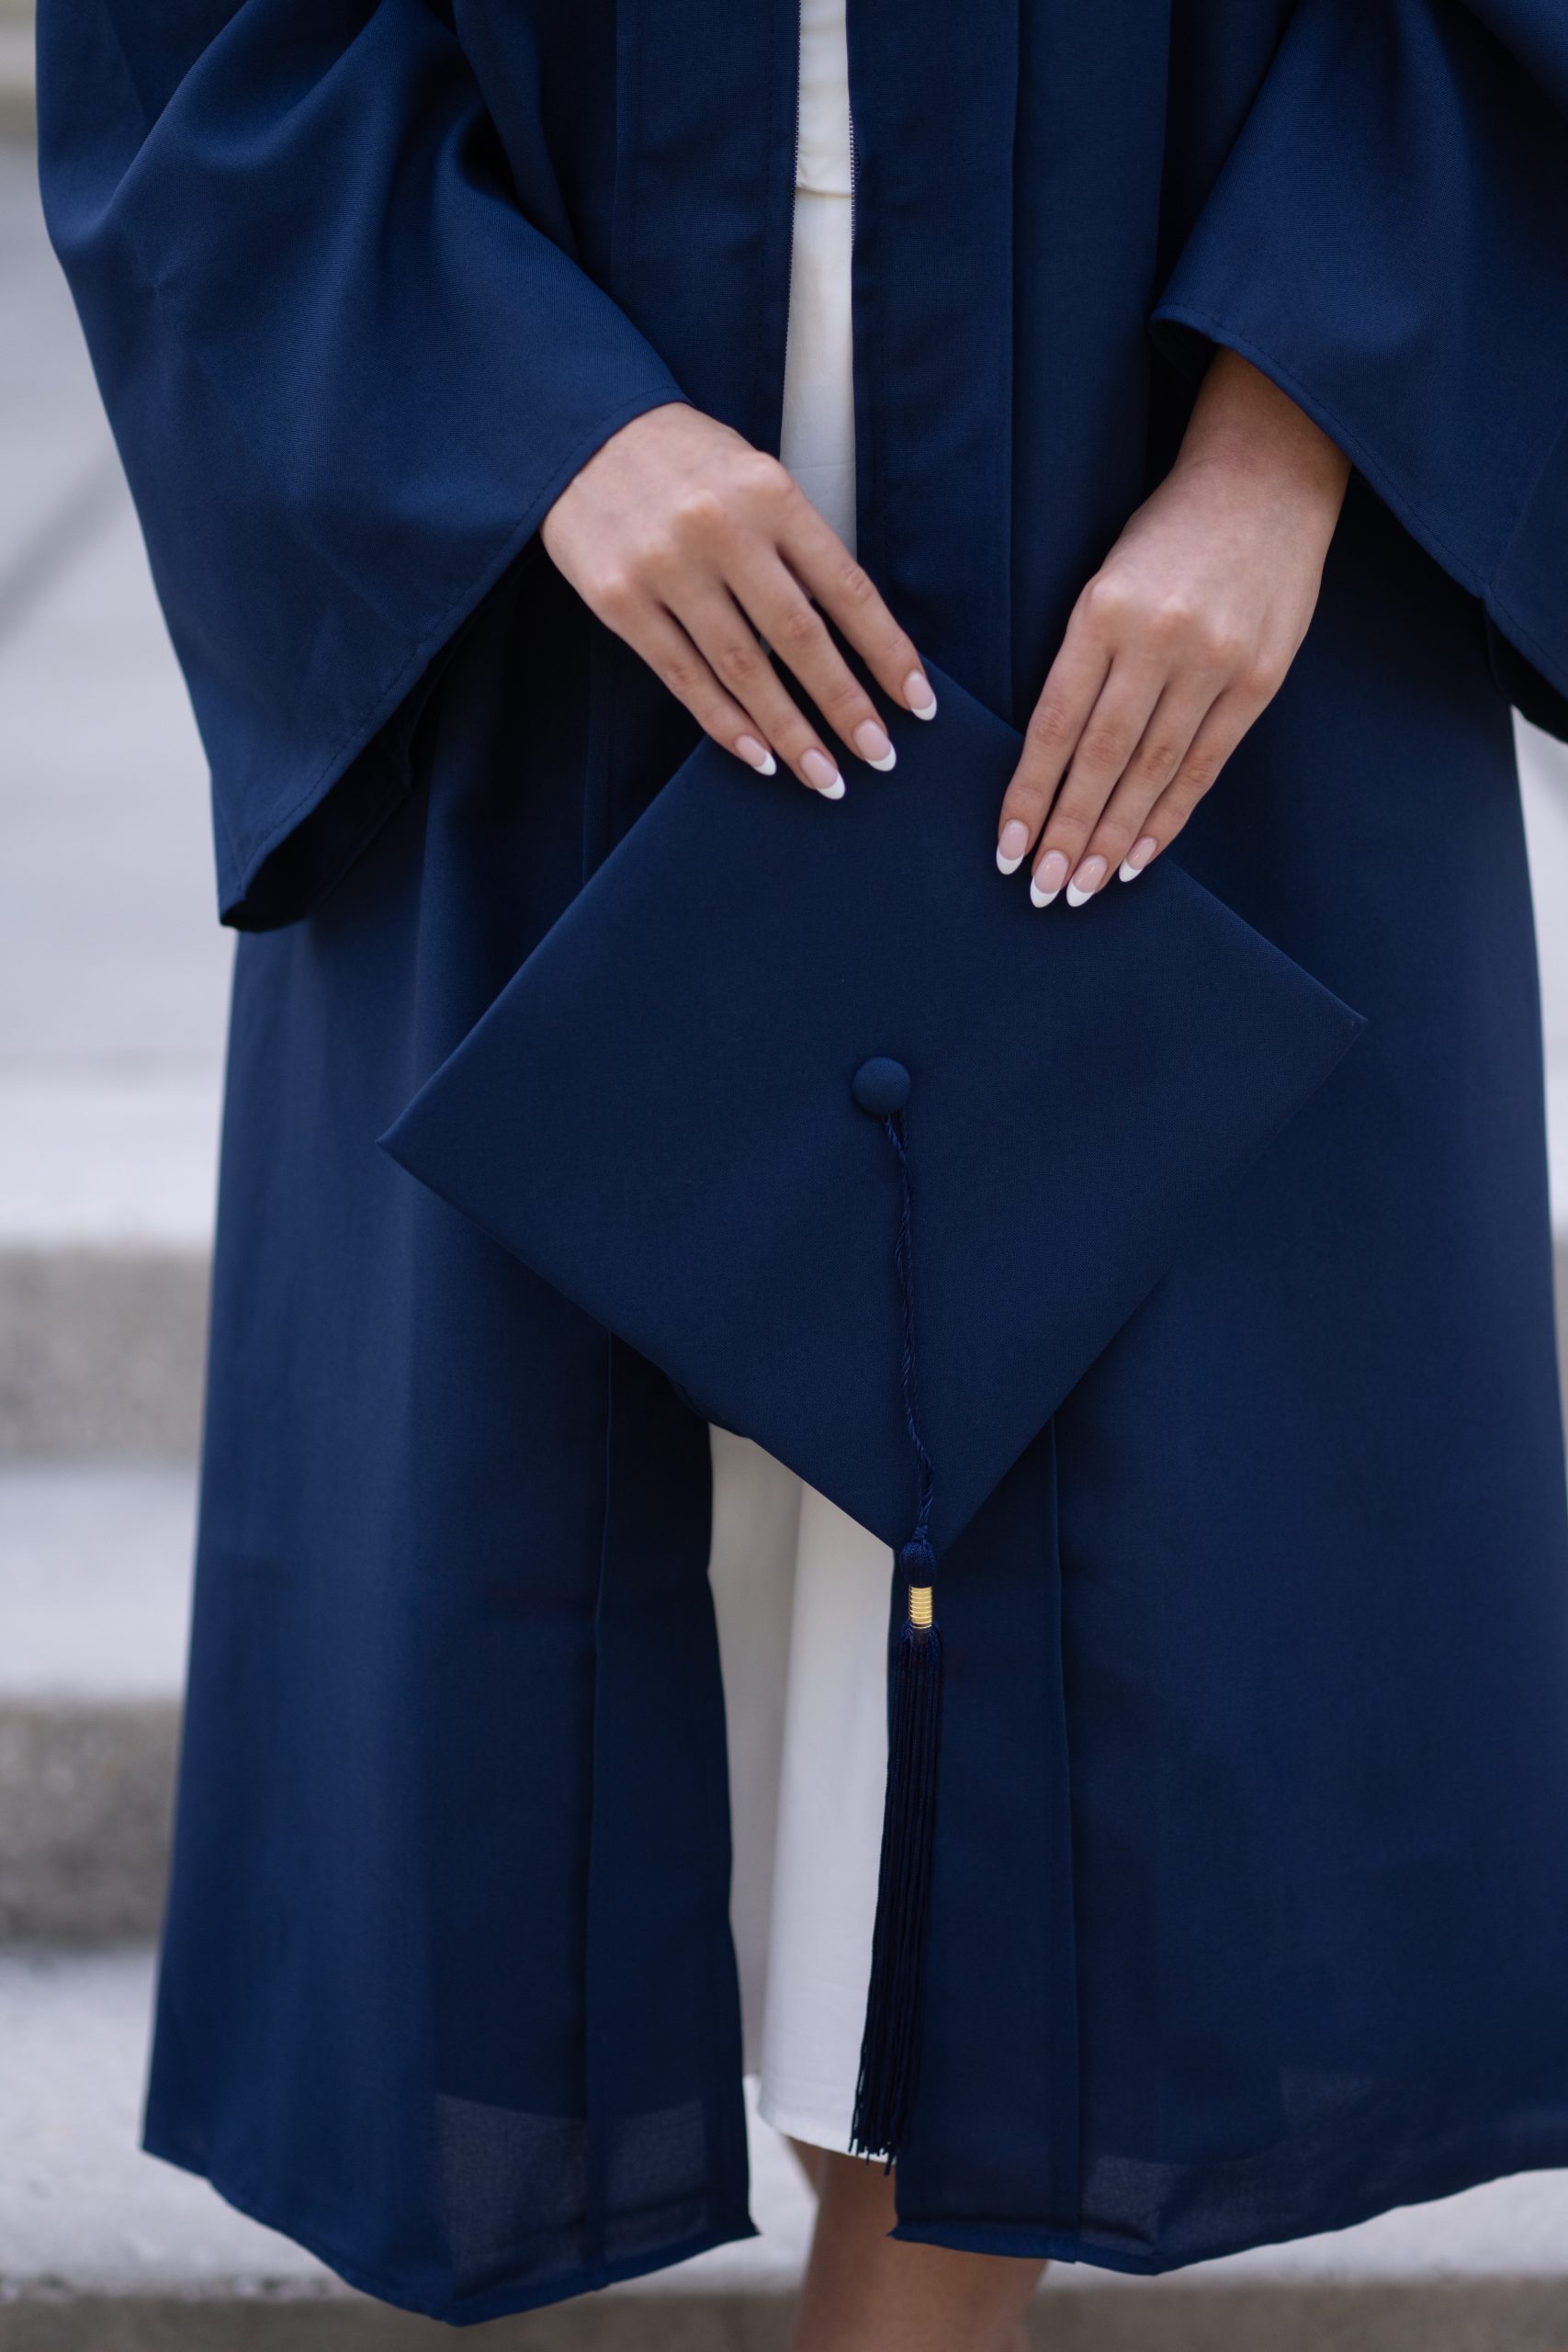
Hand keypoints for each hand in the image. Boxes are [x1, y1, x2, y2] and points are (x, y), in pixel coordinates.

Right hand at [541, 401, 934, 793]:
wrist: (582, 434)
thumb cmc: (688, 464)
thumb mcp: (755, 479)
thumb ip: (796, 549)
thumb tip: (850, 644)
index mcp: (770, 492)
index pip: (846, 589)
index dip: (887, 654)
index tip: (917, 704)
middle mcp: (720, 528)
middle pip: (798, 638)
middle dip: (845, 706)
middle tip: (880, 757)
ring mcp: (666, 566)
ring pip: (742, 669)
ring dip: (789, 732)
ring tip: (823, 777)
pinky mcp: (619, 599)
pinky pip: (684, 677)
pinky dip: (726, 724)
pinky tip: (759, 757)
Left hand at [996, 350, 1349, 902]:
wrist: (1266, 477)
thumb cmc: (1168, 532)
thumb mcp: (1105, 578)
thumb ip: (1083, 658)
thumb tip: (1052, 756)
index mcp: (1103, 611)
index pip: (1055, 723)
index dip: (1031, 792)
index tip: (1008, 846)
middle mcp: (1159, 640)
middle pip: (1103, 757)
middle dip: (1069, 831)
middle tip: (1043, 889)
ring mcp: (1216, 661)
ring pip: (1154, 770)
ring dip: (1115, 837)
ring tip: (1084, 886)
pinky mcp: (1260, 677)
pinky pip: (1206, 764)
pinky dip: (1170, 814)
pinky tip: (1142, 856)